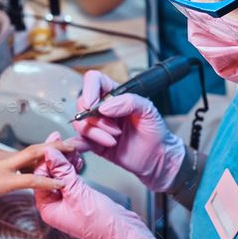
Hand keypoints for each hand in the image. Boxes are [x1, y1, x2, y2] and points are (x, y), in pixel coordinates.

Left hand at [35, 147, 162, 238]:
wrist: (123, 232)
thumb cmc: (101, 223)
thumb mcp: (78, 193)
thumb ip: (62, 172)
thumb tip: (50, 154)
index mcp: (48, 208)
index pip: (40, 178)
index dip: (46, 159)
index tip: (52, 143)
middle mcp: (55, 205)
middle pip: (48, 175)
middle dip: (55, 158)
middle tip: (60, 140)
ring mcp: (67, 201)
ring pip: (60, 175)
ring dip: (65, 161)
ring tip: (71, 147)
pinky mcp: (79, 198)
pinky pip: (71, 179)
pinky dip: (73, 167)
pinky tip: (77, 159)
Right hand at [72, 70, 185, 191]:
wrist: (157, 157)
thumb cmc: (156, 132)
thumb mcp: (149, 110)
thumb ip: (129, 102)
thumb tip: (105, 106)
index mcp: (116, 95)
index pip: (94, 81)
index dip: (90, 89)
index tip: (93, 103)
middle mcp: (105, 109)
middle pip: (83, 104)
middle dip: (98, 119)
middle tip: (115, 128)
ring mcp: (99, 126)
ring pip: (81, 124)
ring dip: (96, 134)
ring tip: (114, 140)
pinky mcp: (95, 143)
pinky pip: (80, 141)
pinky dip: (83, 144)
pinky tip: (100, 146)